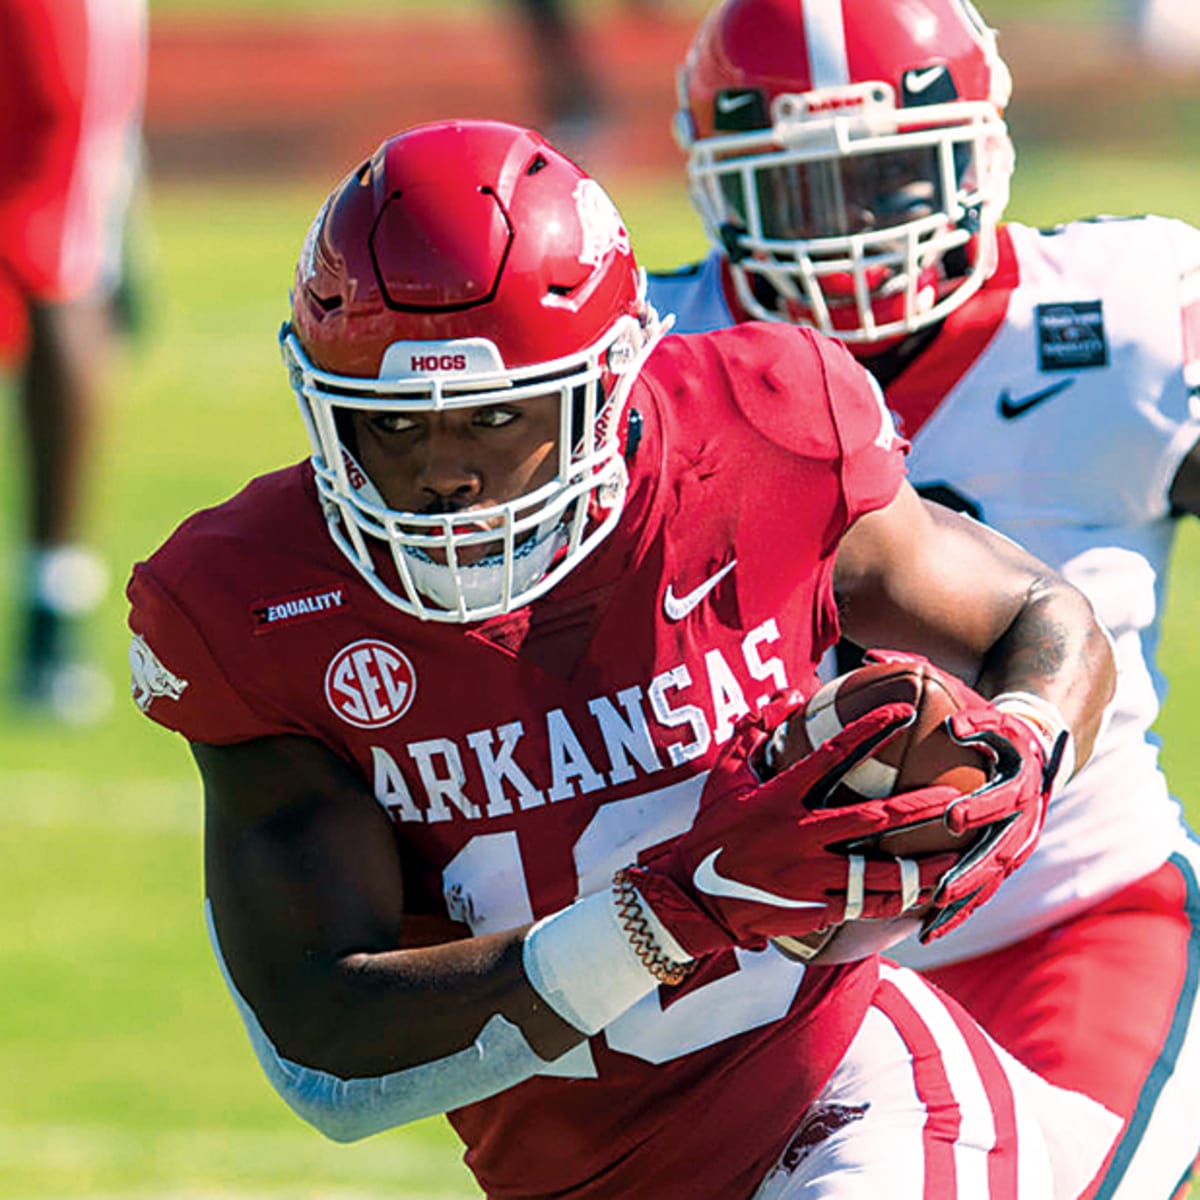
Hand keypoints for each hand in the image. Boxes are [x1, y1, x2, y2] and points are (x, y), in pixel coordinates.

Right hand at [621, 692, 957, 958]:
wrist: (694, 899)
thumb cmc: (711, 833)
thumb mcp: (725, 780)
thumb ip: (753, 735)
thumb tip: (786, 698)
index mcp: (779, 798)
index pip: (833, 755)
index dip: (870, 730)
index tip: (902, 711)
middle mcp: (798, 837)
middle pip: (872, 818)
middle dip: (918, 807)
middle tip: (955, 798)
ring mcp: (809, 878)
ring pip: (879, 874)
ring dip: (921, 868)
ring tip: (957, 861)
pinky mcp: (814, 910)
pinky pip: (864, 905)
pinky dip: (895, 900)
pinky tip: (923, 895)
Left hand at [917, 704, 1057, 940]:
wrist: (1037, 760)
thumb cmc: (1005, 738)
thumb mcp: (996, 723)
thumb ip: (976, 723)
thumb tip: (952, 726)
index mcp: (1023, 787)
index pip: (1004, 800)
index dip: (980, 808)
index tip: (951, 817)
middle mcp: (1024, 824)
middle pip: (999, 853)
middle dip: (970, 872)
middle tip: (941, 888)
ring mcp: (1016, 849)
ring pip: (991, 882)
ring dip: (963, 903)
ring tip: (933, 919)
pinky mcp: (1003, 865)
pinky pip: (982, 893)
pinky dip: (959, 913)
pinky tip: (932, 929)